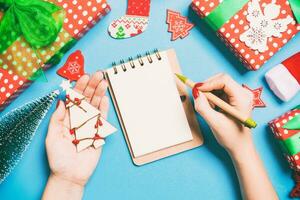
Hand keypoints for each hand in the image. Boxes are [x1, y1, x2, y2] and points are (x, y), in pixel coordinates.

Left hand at [46, 72, 108, 186]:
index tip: (83, 77)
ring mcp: (89, 125)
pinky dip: (104, 108)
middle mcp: (79, 119)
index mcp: (67, 119)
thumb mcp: (52, 136)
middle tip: (98, 74)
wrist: (71, 174)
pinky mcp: (98, 132)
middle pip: (86, 99)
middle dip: (92, 86)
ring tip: (103, 82)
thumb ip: (57, 118)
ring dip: (99, 93)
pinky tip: (105, 97)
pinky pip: (102, 118)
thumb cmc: (58, 158)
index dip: (78, 87)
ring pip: (95, 106)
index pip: (74, 99)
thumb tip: (61, 101)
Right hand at [193, 73, 252, 153]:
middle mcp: (243, 93)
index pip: (224, 80)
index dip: (208, 83)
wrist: (240, 146)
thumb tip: (196, 93)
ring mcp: (239, 95)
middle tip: (199, 98)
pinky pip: (220, 90)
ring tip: (209, 107)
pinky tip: (213, 107)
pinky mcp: (234, 98)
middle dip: (208, 87)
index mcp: (242, 98)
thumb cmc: (232, 137)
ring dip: (209, 92)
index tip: (196, 89)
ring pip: (219, 84)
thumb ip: (203, 107)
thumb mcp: (215, 123)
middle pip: (221, 80)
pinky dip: (212, 96)